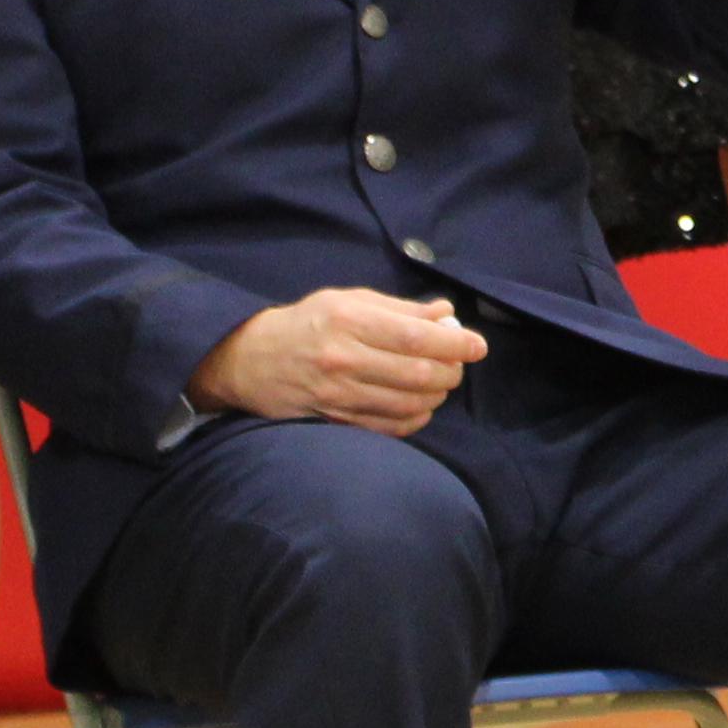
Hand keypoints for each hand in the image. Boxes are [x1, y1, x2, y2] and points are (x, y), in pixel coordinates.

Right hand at [194, 286, 487, 433]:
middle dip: (451, 371)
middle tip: (458, 365)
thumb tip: (445, 312)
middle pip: (419, 373)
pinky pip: (390, 427)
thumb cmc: (306, 323)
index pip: (417, 336)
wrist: (249, 359)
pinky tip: (420, 405)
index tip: (478, 345)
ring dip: (437, 395)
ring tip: (440, 383)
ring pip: (409, 403)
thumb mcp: (347, 300)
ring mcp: (338, 394)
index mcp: (348, 320)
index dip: (456, 343)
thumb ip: (399, 308)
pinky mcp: (334, 420)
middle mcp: (343, 358)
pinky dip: (415, 418)